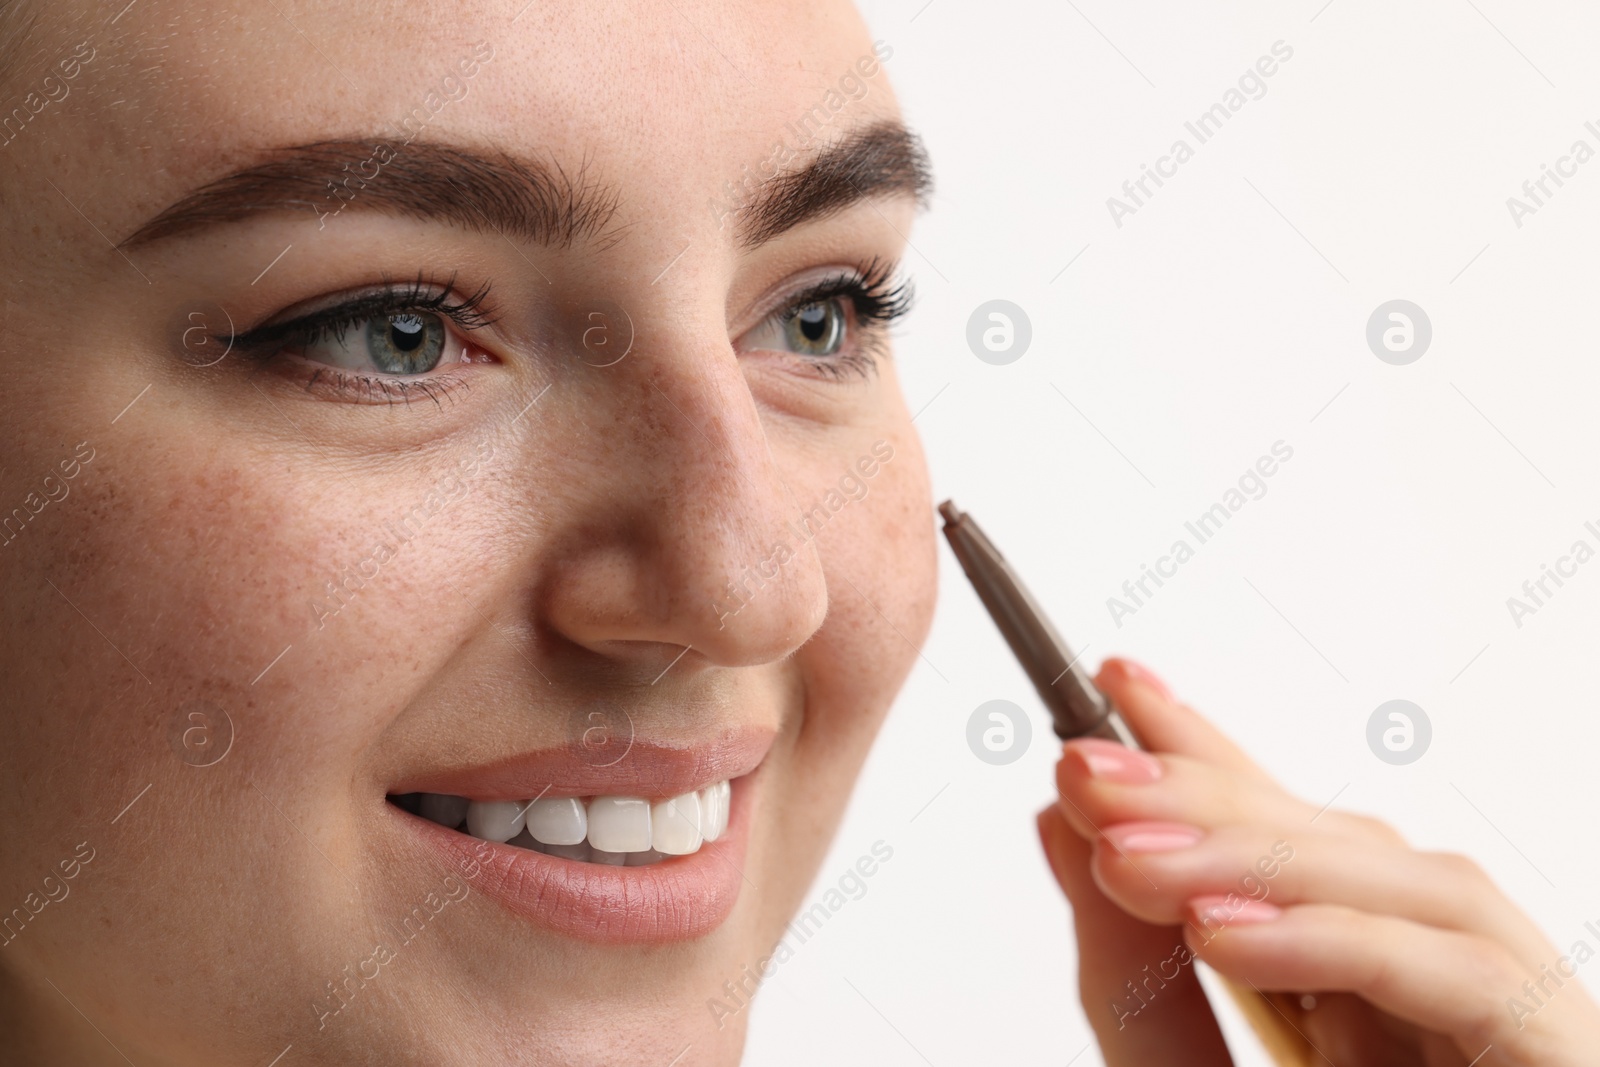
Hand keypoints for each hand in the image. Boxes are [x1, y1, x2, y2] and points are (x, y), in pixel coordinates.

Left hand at [1037, 657, 1599, 1065]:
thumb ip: (1133, 976)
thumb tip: (1063, 828)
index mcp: (1349, 984)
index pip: (1279, 835)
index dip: (1207, 746)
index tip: (1113, 682)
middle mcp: (1434, 984)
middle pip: (1337, 843)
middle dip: (1211, 790)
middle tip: (1084, 760)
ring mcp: (1509, 1018)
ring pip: (1414, 884)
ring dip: (1265, 856)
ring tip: (1127, 849)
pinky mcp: (1557, 1061)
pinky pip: (1468, 979)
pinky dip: (1345, 942)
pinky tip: (1225, 932)